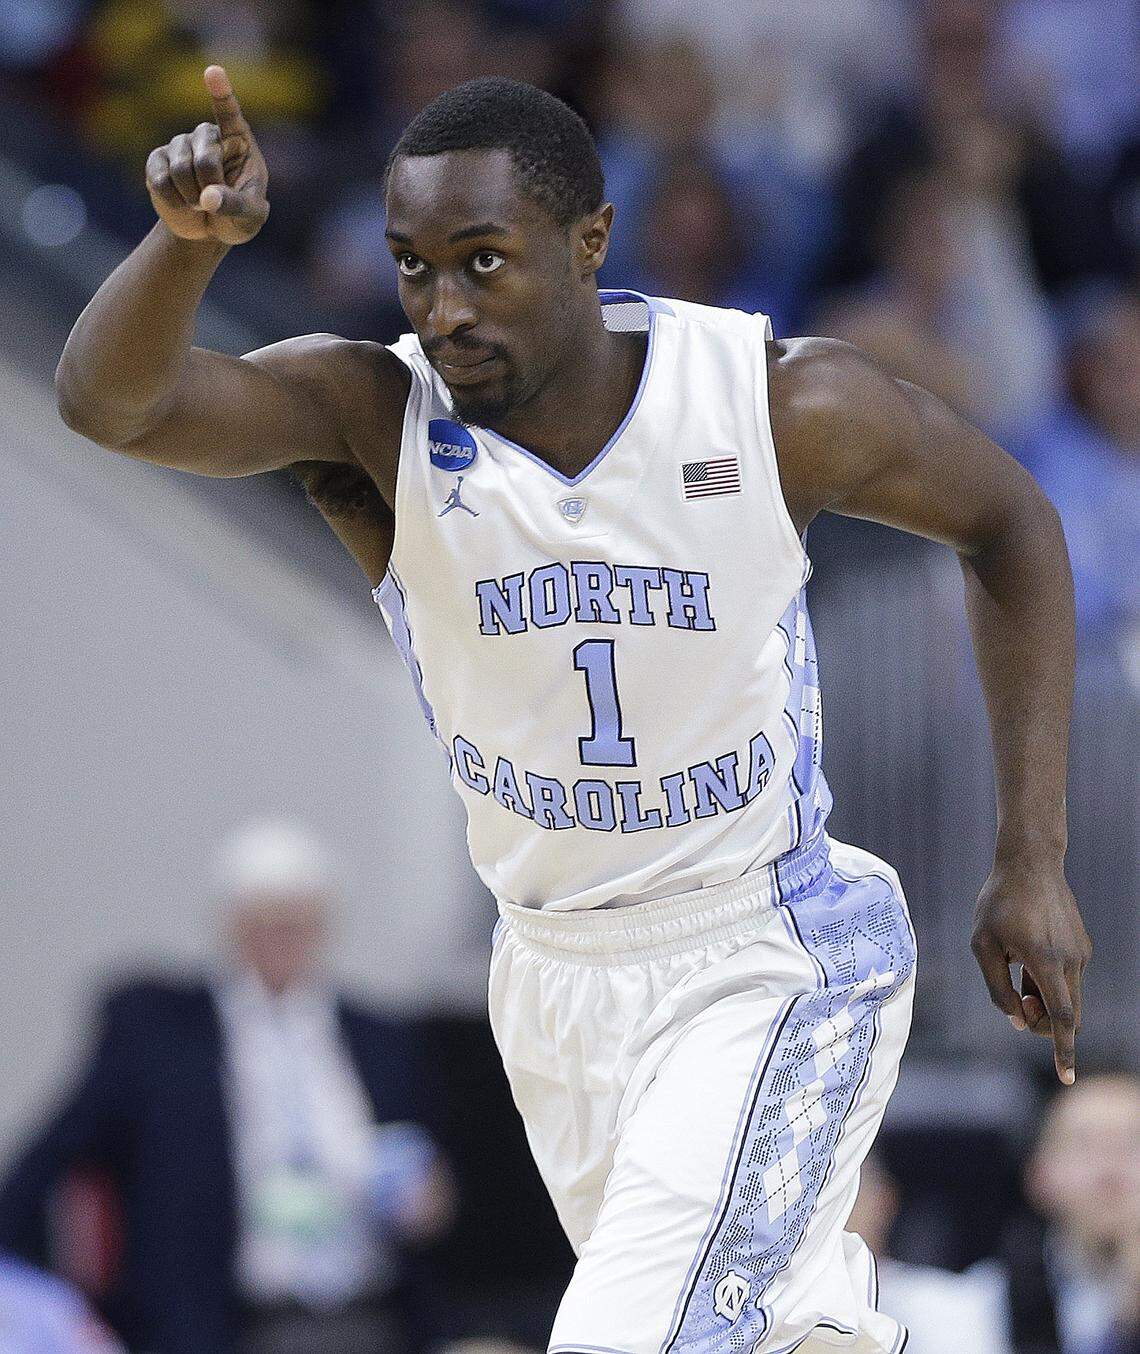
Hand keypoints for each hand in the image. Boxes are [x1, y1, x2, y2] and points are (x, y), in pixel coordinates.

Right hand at [145, 65, 268, 245]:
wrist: (208, 230)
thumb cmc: (238, 217)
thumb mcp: (249, 218)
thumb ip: (235, 205)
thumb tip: (209, 198)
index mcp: (237, 140)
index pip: (229, 114)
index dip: (222, 93)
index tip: (214, 71)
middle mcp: (207, 136)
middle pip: (205, 158)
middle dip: (211, 189)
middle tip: (215, 202)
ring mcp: (180, 145)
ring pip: (181, 170)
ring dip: (193, 198)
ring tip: (200, 204)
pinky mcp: (157, 160)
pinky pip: (161, 180)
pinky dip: (174, 201)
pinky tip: (182, 204)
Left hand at [971, 860, 1091, 1082]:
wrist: (1030, 864)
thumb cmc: (998, 903)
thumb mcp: (983, 945)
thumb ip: (997, 988)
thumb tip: (1019, 1024)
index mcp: (1045, 961)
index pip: (1062, 1018)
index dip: (1063, 1051)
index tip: (1067, 1078)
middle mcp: (1071, 961)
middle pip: (1066, 1015)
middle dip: (1043, 1023)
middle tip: (1016, 1002)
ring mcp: (1080, 953)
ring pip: (1067, 998)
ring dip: (1043, 1001)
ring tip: (1016, 969)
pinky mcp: (1081, 946)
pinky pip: (1068, 979)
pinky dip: (1050, 984)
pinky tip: (1027, 956)